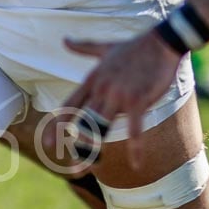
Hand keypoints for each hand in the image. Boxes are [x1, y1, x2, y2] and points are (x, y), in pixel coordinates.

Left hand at [59, 30, 182, 167]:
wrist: (160, 43)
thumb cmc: (133, 47)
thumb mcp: (104, 48)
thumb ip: (83, 47)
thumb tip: (64, 40)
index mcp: (92, 80)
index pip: (70, 105)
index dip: (57, 126)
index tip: (48, 143)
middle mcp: (101, 89)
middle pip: (83, 122)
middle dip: (74, 145)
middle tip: (69, 168)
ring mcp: (118, 96)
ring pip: (101, 127)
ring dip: (93, 150)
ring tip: (85, 169)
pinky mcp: (137, 101)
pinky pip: (134, 130)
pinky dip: (135, 148)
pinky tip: (136, 164)